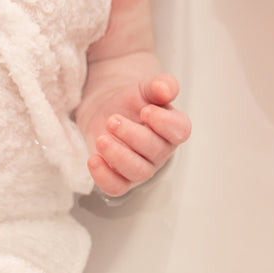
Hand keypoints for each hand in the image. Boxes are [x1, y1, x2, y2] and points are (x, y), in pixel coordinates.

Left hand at [76, 52, 190, 197]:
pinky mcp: (121, 180)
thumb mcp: (145, 87)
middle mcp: (161, 152)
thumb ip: (160, 84)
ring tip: (101, 139)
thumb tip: (166, 89)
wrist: (108, 111)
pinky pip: (116, 188)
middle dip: (132, 135)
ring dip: (118, 156)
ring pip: (137, 172)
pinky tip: (93, 159)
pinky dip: (104, 177)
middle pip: (155, 151)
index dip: (164, 123)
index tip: (145, 111)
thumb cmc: (131, 101)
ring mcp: (142, 169)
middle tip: (112, 120)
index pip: (180, 131)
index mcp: (173, 128)